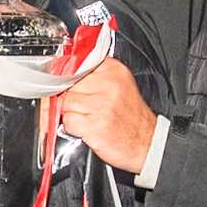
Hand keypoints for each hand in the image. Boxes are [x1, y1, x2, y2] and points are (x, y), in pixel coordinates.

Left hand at [57, 58, 158, 174]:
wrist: (147, 143)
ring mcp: (101, 104)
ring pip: (65, 102)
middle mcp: (108, 84)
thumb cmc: (131, 117)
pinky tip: (85, 128)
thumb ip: (95, 75)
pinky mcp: (94, 124)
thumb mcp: (119, 85)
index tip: (59, 81)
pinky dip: (71, 126)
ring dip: (67, 112)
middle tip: (74, 105)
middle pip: (67, 83)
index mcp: (114, 70)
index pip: (76, 63)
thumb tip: (64, 73)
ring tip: (84, 117)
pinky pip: (68, 120)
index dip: (64, 74)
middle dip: (63, 95)